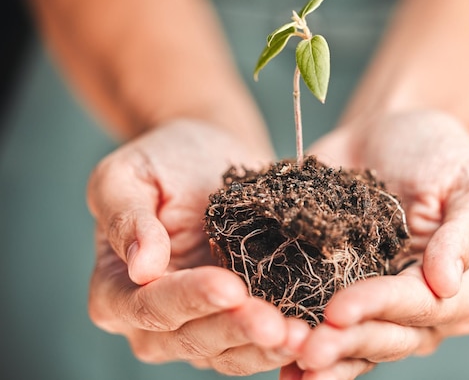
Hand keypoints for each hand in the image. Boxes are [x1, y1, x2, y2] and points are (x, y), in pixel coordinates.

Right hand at [86, 119, 308, 374]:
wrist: (207, 157)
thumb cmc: (162, 160)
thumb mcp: (128, 175)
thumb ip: (125, 217)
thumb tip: (139, 267)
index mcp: (116, 288)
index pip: (149, 305)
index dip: (189, 299)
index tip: (228, 286)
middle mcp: (153, 321)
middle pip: (193, 337)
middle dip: (237, 331)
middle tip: (277, 325)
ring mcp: (198, 324)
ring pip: (228, 351)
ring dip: (266, 347)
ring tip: (302, 336)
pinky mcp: (237, 320)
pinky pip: (257, 342)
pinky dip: (283, 342)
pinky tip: (312, 332)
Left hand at [289, 110, 468, 378]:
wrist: (390, 135)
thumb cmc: (442, 153)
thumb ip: (467, 232)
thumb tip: (448, 283)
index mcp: (464, 290)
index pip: (419, 305)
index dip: (378, 308)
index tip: (339, 309)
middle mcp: (424, 311)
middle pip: (386, 336)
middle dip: (346, 343)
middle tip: (307, 350)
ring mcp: (381, 308)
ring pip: (355, 344)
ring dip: (323, 355)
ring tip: (287, 356)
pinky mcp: (344, 295)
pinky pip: (327, 329)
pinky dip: (303, 347)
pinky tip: (279, 361)